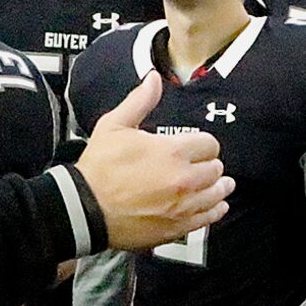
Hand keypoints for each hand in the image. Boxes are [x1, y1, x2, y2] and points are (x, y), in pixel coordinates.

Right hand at [73, 73, 229, 252]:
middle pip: (216, 169)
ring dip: (219, 187)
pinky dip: (215, 210)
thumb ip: (140, 101)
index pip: (209, 144)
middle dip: (210, 164)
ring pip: (217, 194)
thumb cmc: (99, 168)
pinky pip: (208, 218)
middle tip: (205, 165)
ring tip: (220, 185)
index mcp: (172, 152)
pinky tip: (216, 206)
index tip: (197, 147)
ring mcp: (183, 206)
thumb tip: (154, 79)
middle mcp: (184, 179)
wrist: (85, 208)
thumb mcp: (114, 125)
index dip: (203, 144)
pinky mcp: (177, 227)